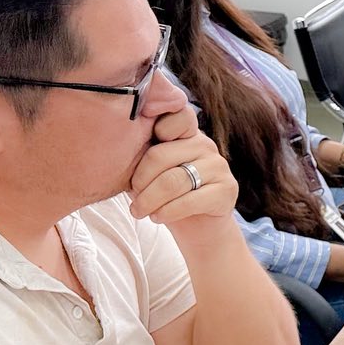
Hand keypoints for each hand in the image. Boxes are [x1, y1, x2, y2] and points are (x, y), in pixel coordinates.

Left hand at [129, 109, 237, 225]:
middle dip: (140, 182)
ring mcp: (218, 166)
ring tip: (140, 212)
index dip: (153, 130)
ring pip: (173, 181)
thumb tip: (116, 144)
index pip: (173, 116)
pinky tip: (158, 217)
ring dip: (149, 201)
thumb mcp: (150, 171)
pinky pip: (189, 200)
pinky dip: (167, 212)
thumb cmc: (167, 196)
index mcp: (185, 133)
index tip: (136, 150)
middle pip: (160, 156)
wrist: (198, 227)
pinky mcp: (227, 189)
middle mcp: (204, 144)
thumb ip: (141, 154)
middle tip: (133, 200)